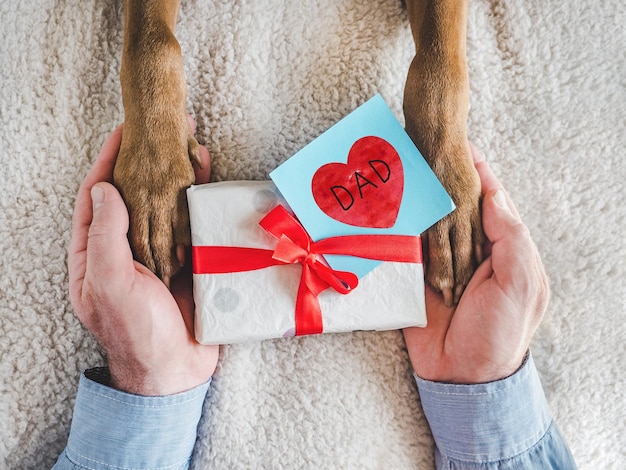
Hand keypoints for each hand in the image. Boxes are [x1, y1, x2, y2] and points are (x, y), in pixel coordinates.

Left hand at [68, 120, 217, 395]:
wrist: (173, 370)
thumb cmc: (134, 332)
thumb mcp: (111, 284)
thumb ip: (106, 236)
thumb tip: (107, 188)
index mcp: (96, 251)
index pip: (98, 195)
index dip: (108, 160)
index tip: (123, 131)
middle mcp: (127, 246)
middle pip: (135, 192)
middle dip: (148, 159)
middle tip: (164, 128)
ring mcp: (159, 251)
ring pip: (167, 204)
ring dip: (179, 174)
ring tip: (193, 144)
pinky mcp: (189, 260)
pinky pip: (193, 224)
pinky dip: (202, 201)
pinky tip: (211, 180)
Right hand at [403, 145, 549, 383]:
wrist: (464, 377)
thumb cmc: (500, 330)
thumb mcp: (521, 284)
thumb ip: (510, 237)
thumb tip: (492, 194)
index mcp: (500, 248)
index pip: (489, 200)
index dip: (477, 173)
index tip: (461, 145)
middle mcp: (469, 249)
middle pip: (455, 205)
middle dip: (442, 178)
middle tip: (422, 147)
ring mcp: (439, 261)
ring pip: (428, 220)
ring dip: (416, 197)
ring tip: (399, 168)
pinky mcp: (413, 276)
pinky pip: (405, 245)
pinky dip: (396, 225)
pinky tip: (384, 205)